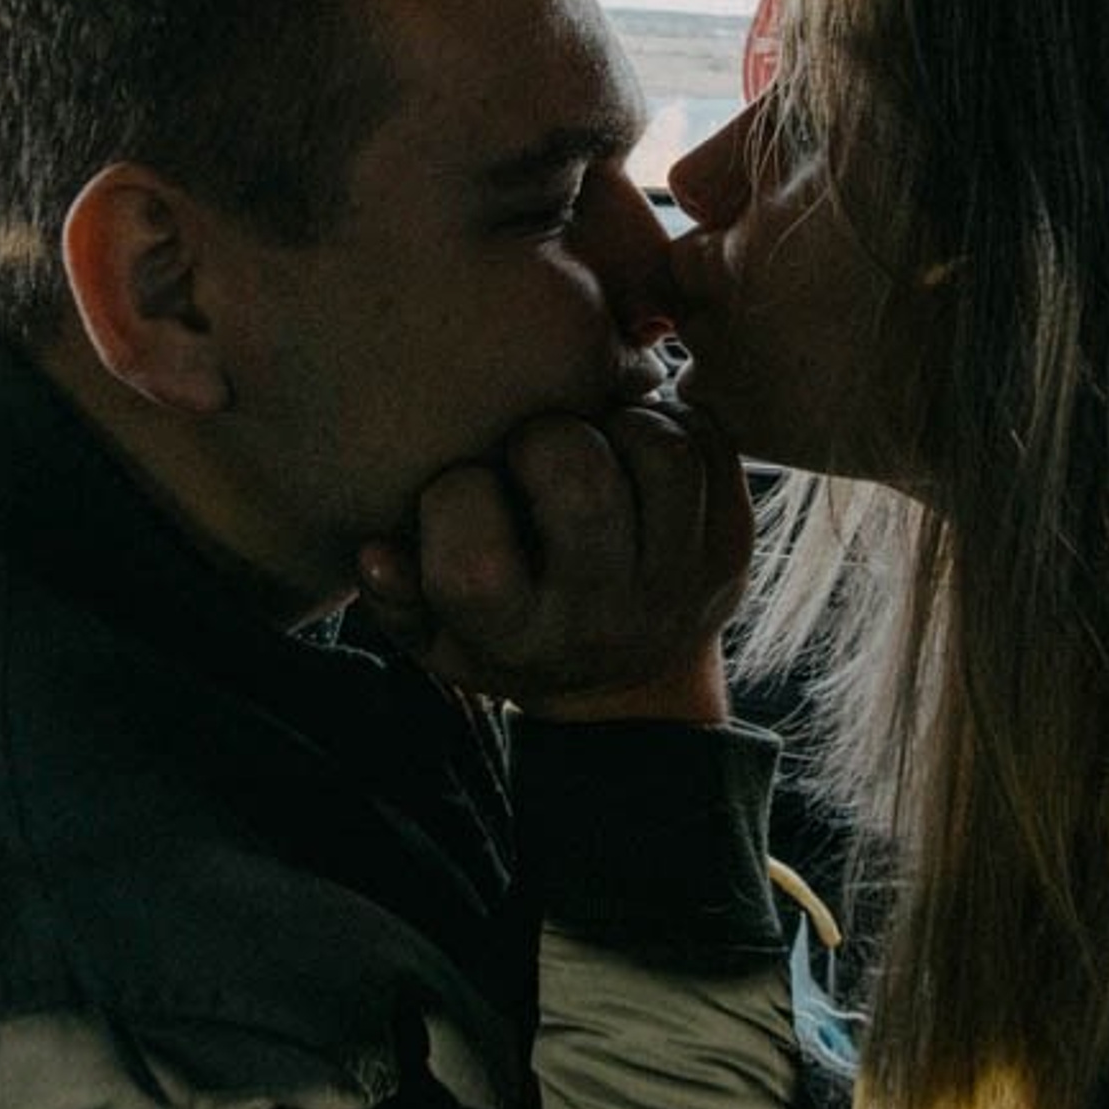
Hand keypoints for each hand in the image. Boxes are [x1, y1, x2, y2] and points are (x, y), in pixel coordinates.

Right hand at [356, 403, 752, 723]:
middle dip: (543, 439)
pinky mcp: (732, 544)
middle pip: (580, 485)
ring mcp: (679, 578)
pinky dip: (675, 419)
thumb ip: (398, 600)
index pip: (471, 556)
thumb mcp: (442, 641)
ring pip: (660, 452)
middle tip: (534, 447)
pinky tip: (639, 440)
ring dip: (621, 420)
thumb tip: (376, 551)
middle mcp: (603, 614)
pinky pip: (712, 444)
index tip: (465, 489)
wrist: (634, 690)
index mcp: (519, 637)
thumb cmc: (515, 638)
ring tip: (595, 435)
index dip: (454, 496)